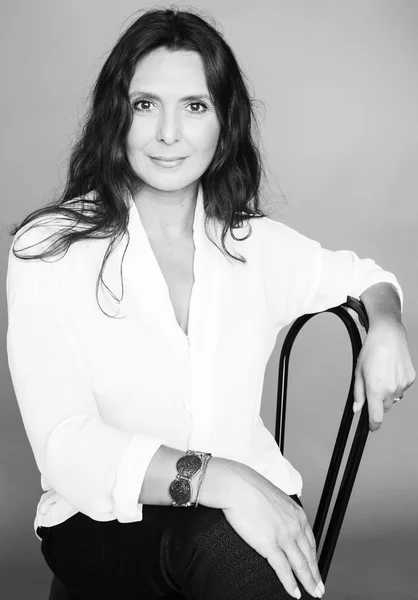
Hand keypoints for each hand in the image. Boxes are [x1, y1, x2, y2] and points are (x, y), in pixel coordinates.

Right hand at [222, 463, 323, 598]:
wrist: (237, 485)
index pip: (310, 540)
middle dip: (316, 574)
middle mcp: (294, 526)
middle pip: (309, 556)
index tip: (315, 566)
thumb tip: (277, 516)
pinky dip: (290, 584)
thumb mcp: (274, 497)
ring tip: (313, 592)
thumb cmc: (250, 487)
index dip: (314, 557)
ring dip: (309, 582)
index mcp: (296, 513)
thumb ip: (280, 511)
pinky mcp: (270, 545)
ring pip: (301, 566)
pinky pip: (284, 570)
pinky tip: (294, 593)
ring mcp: (284, 537)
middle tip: (320, 586)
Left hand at [353, 321, 415, 430]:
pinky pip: (402, 388)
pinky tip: (391, 371)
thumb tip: (357, 409)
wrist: (388, 336)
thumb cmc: (371, 351)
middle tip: (373, 385)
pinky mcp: (410, 379)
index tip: (371, 426)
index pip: (376, 418)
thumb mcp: (358, 373)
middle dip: (378, 402)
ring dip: (388, 393)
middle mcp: (390, 390)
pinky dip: (396, 384)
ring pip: (394, 398)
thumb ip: (358, 394)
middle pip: (385, 408)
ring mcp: (402, 385)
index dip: (372, 425)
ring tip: (382, 375)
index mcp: (375, 390)